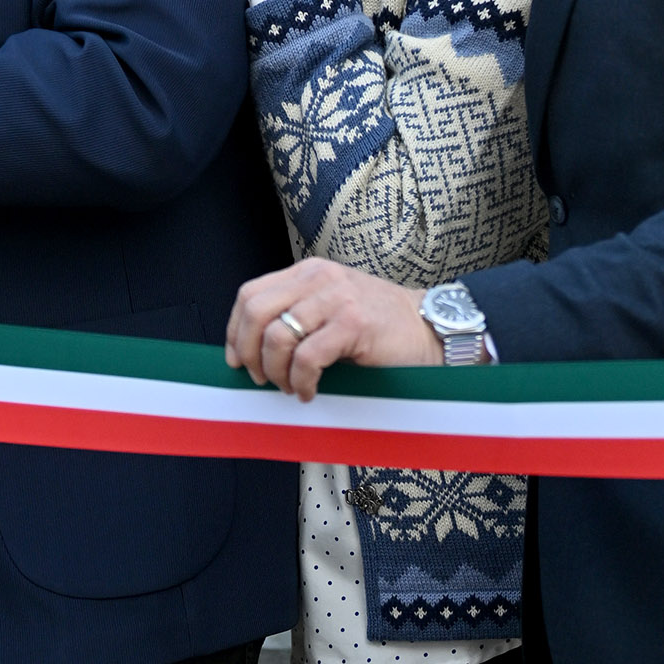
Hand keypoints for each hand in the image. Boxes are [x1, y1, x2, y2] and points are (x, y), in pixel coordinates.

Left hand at [227, 258, 438, 402]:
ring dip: (277, 372)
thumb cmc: (379, 325)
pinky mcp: (352, 323)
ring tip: (291, 386)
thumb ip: (297, 315)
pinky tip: (309, 391)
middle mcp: (318, 278)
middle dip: (249, 353)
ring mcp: (336, 298)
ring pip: (278, 336)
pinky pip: (307, 358)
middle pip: (256, 312)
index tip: (236, 359)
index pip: (250, 294)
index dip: (235, 330)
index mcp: (308, 272)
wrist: (428, 328)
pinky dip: (301, 381)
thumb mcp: (330, 307)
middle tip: (262, 378)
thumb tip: (252, 351)